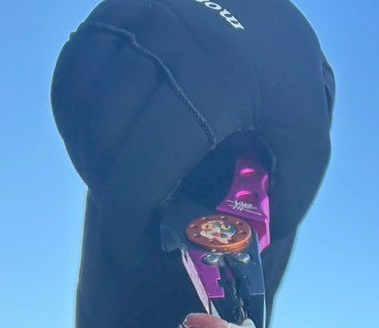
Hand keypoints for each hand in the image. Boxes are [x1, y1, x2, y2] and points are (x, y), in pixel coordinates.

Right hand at [53, 0, 334, 269]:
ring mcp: (131, 18)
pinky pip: (71, 81)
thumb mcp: (307, 137)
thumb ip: (285, 196)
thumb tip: (243, 246)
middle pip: (107, 142)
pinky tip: (107, 149)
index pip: (148, 162)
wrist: (265, 4)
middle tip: (128, 230)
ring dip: (92, 163)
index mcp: (214, 79)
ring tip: (123, 190)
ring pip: (83, 112)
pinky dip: (77, 123)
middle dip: (110, 200)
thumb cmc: (287, 81)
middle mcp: (164, 40)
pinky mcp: (110, 12)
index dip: (128, 217)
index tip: (128, 252)